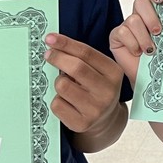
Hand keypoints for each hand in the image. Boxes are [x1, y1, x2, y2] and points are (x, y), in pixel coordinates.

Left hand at [44, 33, 126, 151]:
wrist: (105, 120)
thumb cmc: (97, 88)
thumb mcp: (100, 70)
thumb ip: (84, 58)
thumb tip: (55, 44)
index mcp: (114, 73)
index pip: (87, 53)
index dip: (66, 44)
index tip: (50, 38)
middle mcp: (107, 92)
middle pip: (76, 68)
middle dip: (57, 57)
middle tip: (48, 54)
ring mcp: (95, 109)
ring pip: (62, 86)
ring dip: (58, 82)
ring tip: (66, 85)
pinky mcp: (81, 123)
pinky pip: (57, 104)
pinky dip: (57, 100)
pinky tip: (66, 102)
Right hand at [109, 0, 162, 87]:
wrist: (153, 80)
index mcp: (156, 11)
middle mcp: (141, 15)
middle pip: (140, 2)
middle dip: (150, 17)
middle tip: (158, 32)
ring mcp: (128, 25)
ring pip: (133, 19)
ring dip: (143, 36)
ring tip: (150, 49)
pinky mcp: (117, 36)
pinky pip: (122, 32)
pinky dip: (132, 43)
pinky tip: (138, 52)